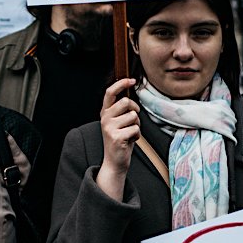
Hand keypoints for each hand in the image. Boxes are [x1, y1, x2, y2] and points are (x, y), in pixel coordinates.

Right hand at [97, 78, 138, 199]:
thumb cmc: (120, 140)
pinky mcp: (117, 137)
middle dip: (135, 110)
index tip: (131, 80)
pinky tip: (130, 141)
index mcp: (105, 113)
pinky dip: (137, 135)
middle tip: (133, 121)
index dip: (121, 84)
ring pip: (133, 116)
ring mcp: (109, 128)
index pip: (110, 93)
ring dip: (137, 126)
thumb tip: (131, 96)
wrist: (114, 161)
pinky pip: (136, 129)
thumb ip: (122, 110)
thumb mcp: (118, 122)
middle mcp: (105, 118)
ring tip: (130, 134)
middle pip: (126, 102)